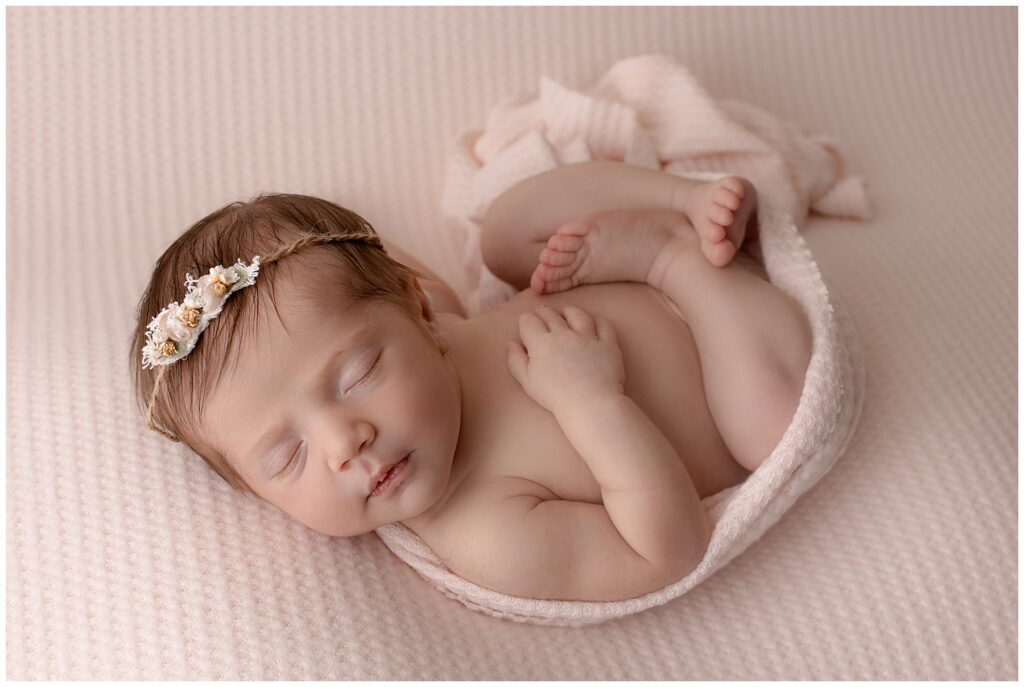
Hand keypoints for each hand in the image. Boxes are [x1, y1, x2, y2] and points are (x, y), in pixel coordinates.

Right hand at [506, 304, 624, 417]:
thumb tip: (511, 343)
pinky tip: (594, 323)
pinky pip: (604, 325)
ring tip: (566, 311)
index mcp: (541, 343)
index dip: (526, 320)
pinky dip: (598, 321)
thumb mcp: (527, 382)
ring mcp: (587, 337)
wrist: (589, 403)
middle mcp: (563, 334)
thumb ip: (515, 360)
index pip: (528, 321)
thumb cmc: (555, 396)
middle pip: (550, 314)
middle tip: (541, 311)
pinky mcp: (607, 344)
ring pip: (577, 315)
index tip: (526, 323)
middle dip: (543, 312)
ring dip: (569, 311)